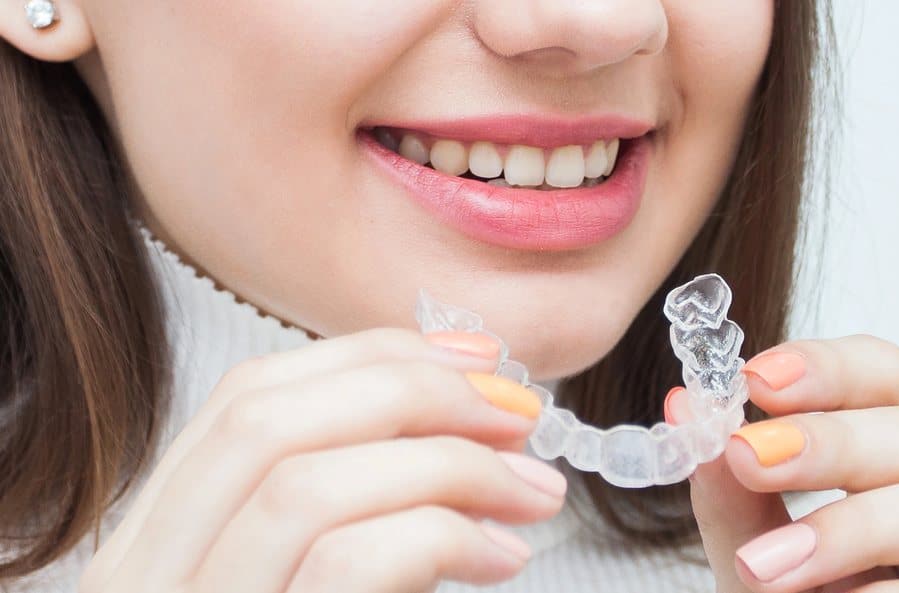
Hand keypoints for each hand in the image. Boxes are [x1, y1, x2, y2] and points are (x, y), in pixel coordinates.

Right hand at [79, 328, 565, 592]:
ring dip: (445, 462)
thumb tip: (467, 415)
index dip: (365, 358)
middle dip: (410, 391)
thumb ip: (353, 505)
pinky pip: (346, 567)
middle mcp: (146, 582)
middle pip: (264, 420)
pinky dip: (441, 535)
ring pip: (303, 487)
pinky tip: (504, 554)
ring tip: (534, 488)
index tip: (473, 358)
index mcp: (161, 547)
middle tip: (519, 413)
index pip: (245, 401)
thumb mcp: (308, 573)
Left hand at [679, 335, 898, 591]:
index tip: (754, 378)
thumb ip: (730, 490)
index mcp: (892, 455)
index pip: (883, 375)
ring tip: (767, 567)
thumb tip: (687, 407)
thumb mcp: (757, 549)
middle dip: (828, 440)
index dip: (826, 365)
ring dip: (852, 527)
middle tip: (748, 458)